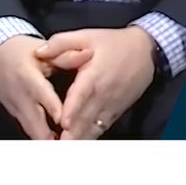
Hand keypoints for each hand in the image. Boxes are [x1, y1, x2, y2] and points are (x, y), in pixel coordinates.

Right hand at [0, 34, 63, 140]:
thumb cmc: (24, 51)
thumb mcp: (44, 50)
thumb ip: (66, 56)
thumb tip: (88, 54)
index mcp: (28, 78)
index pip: (43, 98)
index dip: (56, 112)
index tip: (67, 125)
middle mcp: (20, 97)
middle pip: (35, 125)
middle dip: (51, 139)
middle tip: (70, 147)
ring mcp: (16, 109)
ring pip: (32, 132)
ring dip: (47, 141)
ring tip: (67, 149)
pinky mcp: (15, 115)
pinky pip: (29, 130)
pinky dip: (42, 138)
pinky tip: (57, 144)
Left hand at [37, 27, 158, 139]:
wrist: (145, 51)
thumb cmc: (112, 43)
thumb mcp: (86, 35)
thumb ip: (61, 43)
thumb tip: (40, 52)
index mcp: (94, 74)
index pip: (82, 94)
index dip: (73, 109)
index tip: (63, 123)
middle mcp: (104, 93)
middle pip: (87, 116)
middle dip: (73, 132)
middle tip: (59, 146)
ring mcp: (112, 104)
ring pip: (95, 125)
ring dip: (82, 138)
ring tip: (67, 149)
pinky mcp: (116, 110)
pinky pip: (103, 126)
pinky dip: (92, 136)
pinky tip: (80, 144)